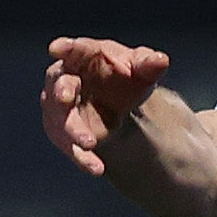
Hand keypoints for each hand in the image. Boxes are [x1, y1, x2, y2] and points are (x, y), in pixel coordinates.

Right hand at [39, 38, 170, 177]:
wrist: (122, 104)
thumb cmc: (123, 77)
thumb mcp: (141, 69)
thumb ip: (149, 63)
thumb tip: (160, 60)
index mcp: (82, 58)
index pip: (72, 50)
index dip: (65, 49)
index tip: (56, 49)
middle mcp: (66, 81)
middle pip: (59, 85)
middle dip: (60, 91)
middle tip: (64, 98)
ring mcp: (62, 110)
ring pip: (62, 121)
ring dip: (73, 132)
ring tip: (89, 143)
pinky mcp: (66, 135)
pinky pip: (71, 148)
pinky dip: (82, 158)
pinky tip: (95, 167)